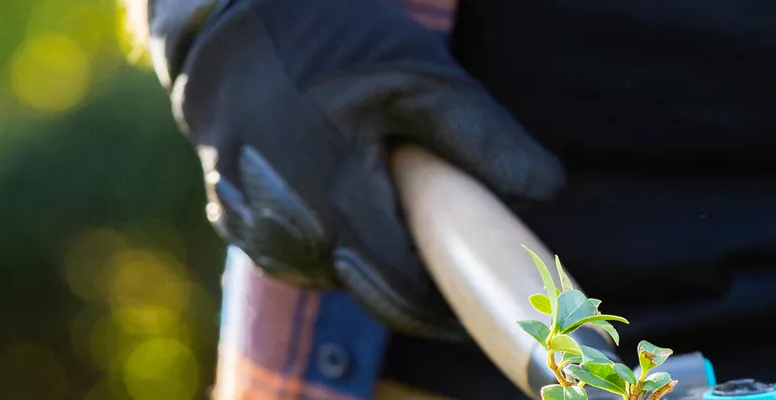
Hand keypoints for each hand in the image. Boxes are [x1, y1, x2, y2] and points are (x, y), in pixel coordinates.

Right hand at [140, 0, 565, 337]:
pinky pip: (295, 253)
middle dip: (417, 280)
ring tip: (393, 199)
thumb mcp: (423, 78)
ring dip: (370, 257)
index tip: (488, 296)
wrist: (227, 12)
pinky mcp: (229, 218)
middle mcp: (283, 229)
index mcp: (334, 200)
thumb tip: (547, 193)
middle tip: (456, 249)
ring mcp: (248, 228)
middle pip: (370, 291)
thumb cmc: (332, 39)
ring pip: (332, 275)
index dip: (450, 303)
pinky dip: (328, 237)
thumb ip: (486, 140)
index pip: (404, 292)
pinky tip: (343, 194)